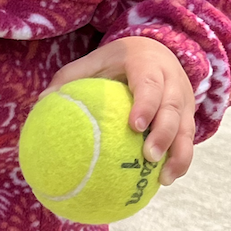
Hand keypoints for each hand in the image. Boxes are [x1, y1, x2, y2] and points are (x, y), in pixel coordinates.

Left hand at [46, 37, 195, 184]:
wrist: (156, 50)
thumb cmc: (117, 61)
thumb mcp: (95, 61)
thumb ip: (70, 77)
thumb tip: (41, 100)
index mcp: (148, 65)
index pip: (150, 84)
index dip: (146, 104)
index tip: (135, 126)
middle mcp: (172, 81)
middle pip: (173, 108)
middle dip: (165, 133)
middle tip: (149, 157)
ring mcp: (185, 100)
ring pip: (187, 128)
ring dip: (179, 154)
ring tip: (163, 179)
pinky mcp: (189, 116)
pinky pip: (188, 140)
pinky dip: (181, 160)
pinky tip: (166, 180)